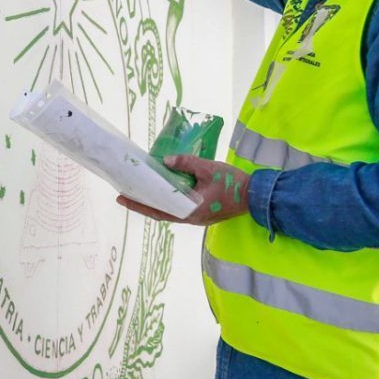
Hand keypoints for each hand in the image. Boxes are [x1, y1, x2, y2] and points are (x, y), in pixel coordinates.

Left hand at [117, 155, 250, 225]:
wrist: (256, 196)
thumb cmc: (233, 183)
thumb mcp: (209, 168)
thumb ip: (187, 163)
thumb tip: (166, 160)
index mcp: (190, 211)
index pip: (158, 210)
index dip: (139, 204)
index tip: (122, 198)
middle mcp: (190, 218)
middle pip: (160, 213)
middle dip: (142, 204)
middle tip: (123, 195)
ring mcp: (197, 217)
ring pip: (170, 212)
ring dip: (154, 203)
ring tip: (140, 193)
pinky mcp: (202, 213)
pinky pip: (180, 209)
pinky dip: (168, 202)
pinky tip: (163, 192)